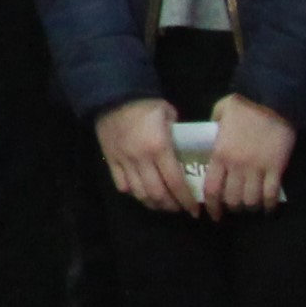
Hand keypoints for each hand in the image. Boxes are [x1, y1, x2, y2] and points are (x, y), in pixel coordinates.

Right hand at [95, 96, 192, 216]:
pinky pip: (121, 184)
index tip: (195, 210)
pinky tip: (141, 192)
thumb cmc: (145, 104)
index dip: (186, 200)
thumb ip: (178, 135)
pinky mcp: (110, 160)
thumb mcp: (169, 115)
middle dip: (170, 205)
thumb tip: (186, 149)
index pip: (175, 182)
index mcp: (159, 148)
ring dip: (152, 203)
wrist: (113, 95)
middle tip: (179, 208)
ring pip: (138, 192)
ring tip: (162, 204)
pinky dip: (133, 192)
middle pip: (156, 193)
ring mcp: (124, 161)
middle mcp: (141, 159)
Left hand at [204, 93, 294, 216]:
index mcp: (219, 154)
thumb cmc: (243, 106)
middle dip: (231, 207)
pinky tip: (268, 208)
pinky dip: (269, 204)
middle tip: (233, 207)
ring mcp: (257, 168)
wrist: (272, 101)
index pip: (211, 189)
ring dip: (249, 206)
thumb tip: (210, 136)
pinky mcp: (276, 168)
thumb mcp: (219, 114)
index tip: (212, 215)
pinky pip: (271, 194)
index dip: (211, 206)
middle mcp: (236, 166)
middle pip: (231, 198)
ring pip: (251, 199)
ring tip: (250, 205)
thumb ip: (213, 128)